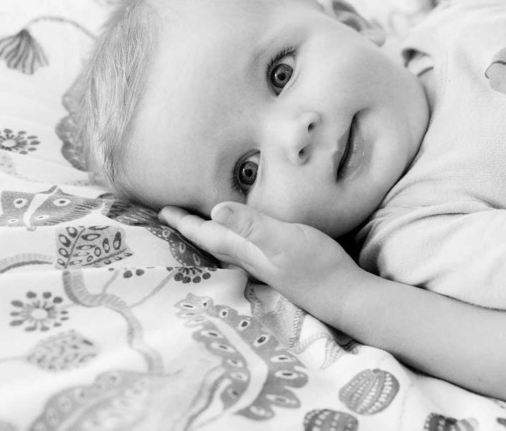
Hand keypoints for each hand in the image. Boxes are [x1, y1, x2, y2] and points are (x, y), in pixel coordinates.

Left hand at [159, 203, 359, 304]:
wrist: (343, 295)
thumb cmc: (316, 265)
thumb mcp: (284, 239)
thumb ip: (252, 225)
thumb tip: (213, 210)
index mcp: (244, 249)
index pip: (206, 234)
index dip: (184, 222)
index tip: (162, 210)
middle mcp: (248, 259)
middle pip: (210, 242)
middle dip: (190, 229)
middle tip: (171, 216)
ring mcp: (263, 265)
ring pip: (225, 248)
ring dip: (208, 236)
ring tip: (198, 225)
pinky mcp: (278, 265)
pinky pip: (244, 250)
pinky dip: (233, 240)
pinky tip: (241, 239)